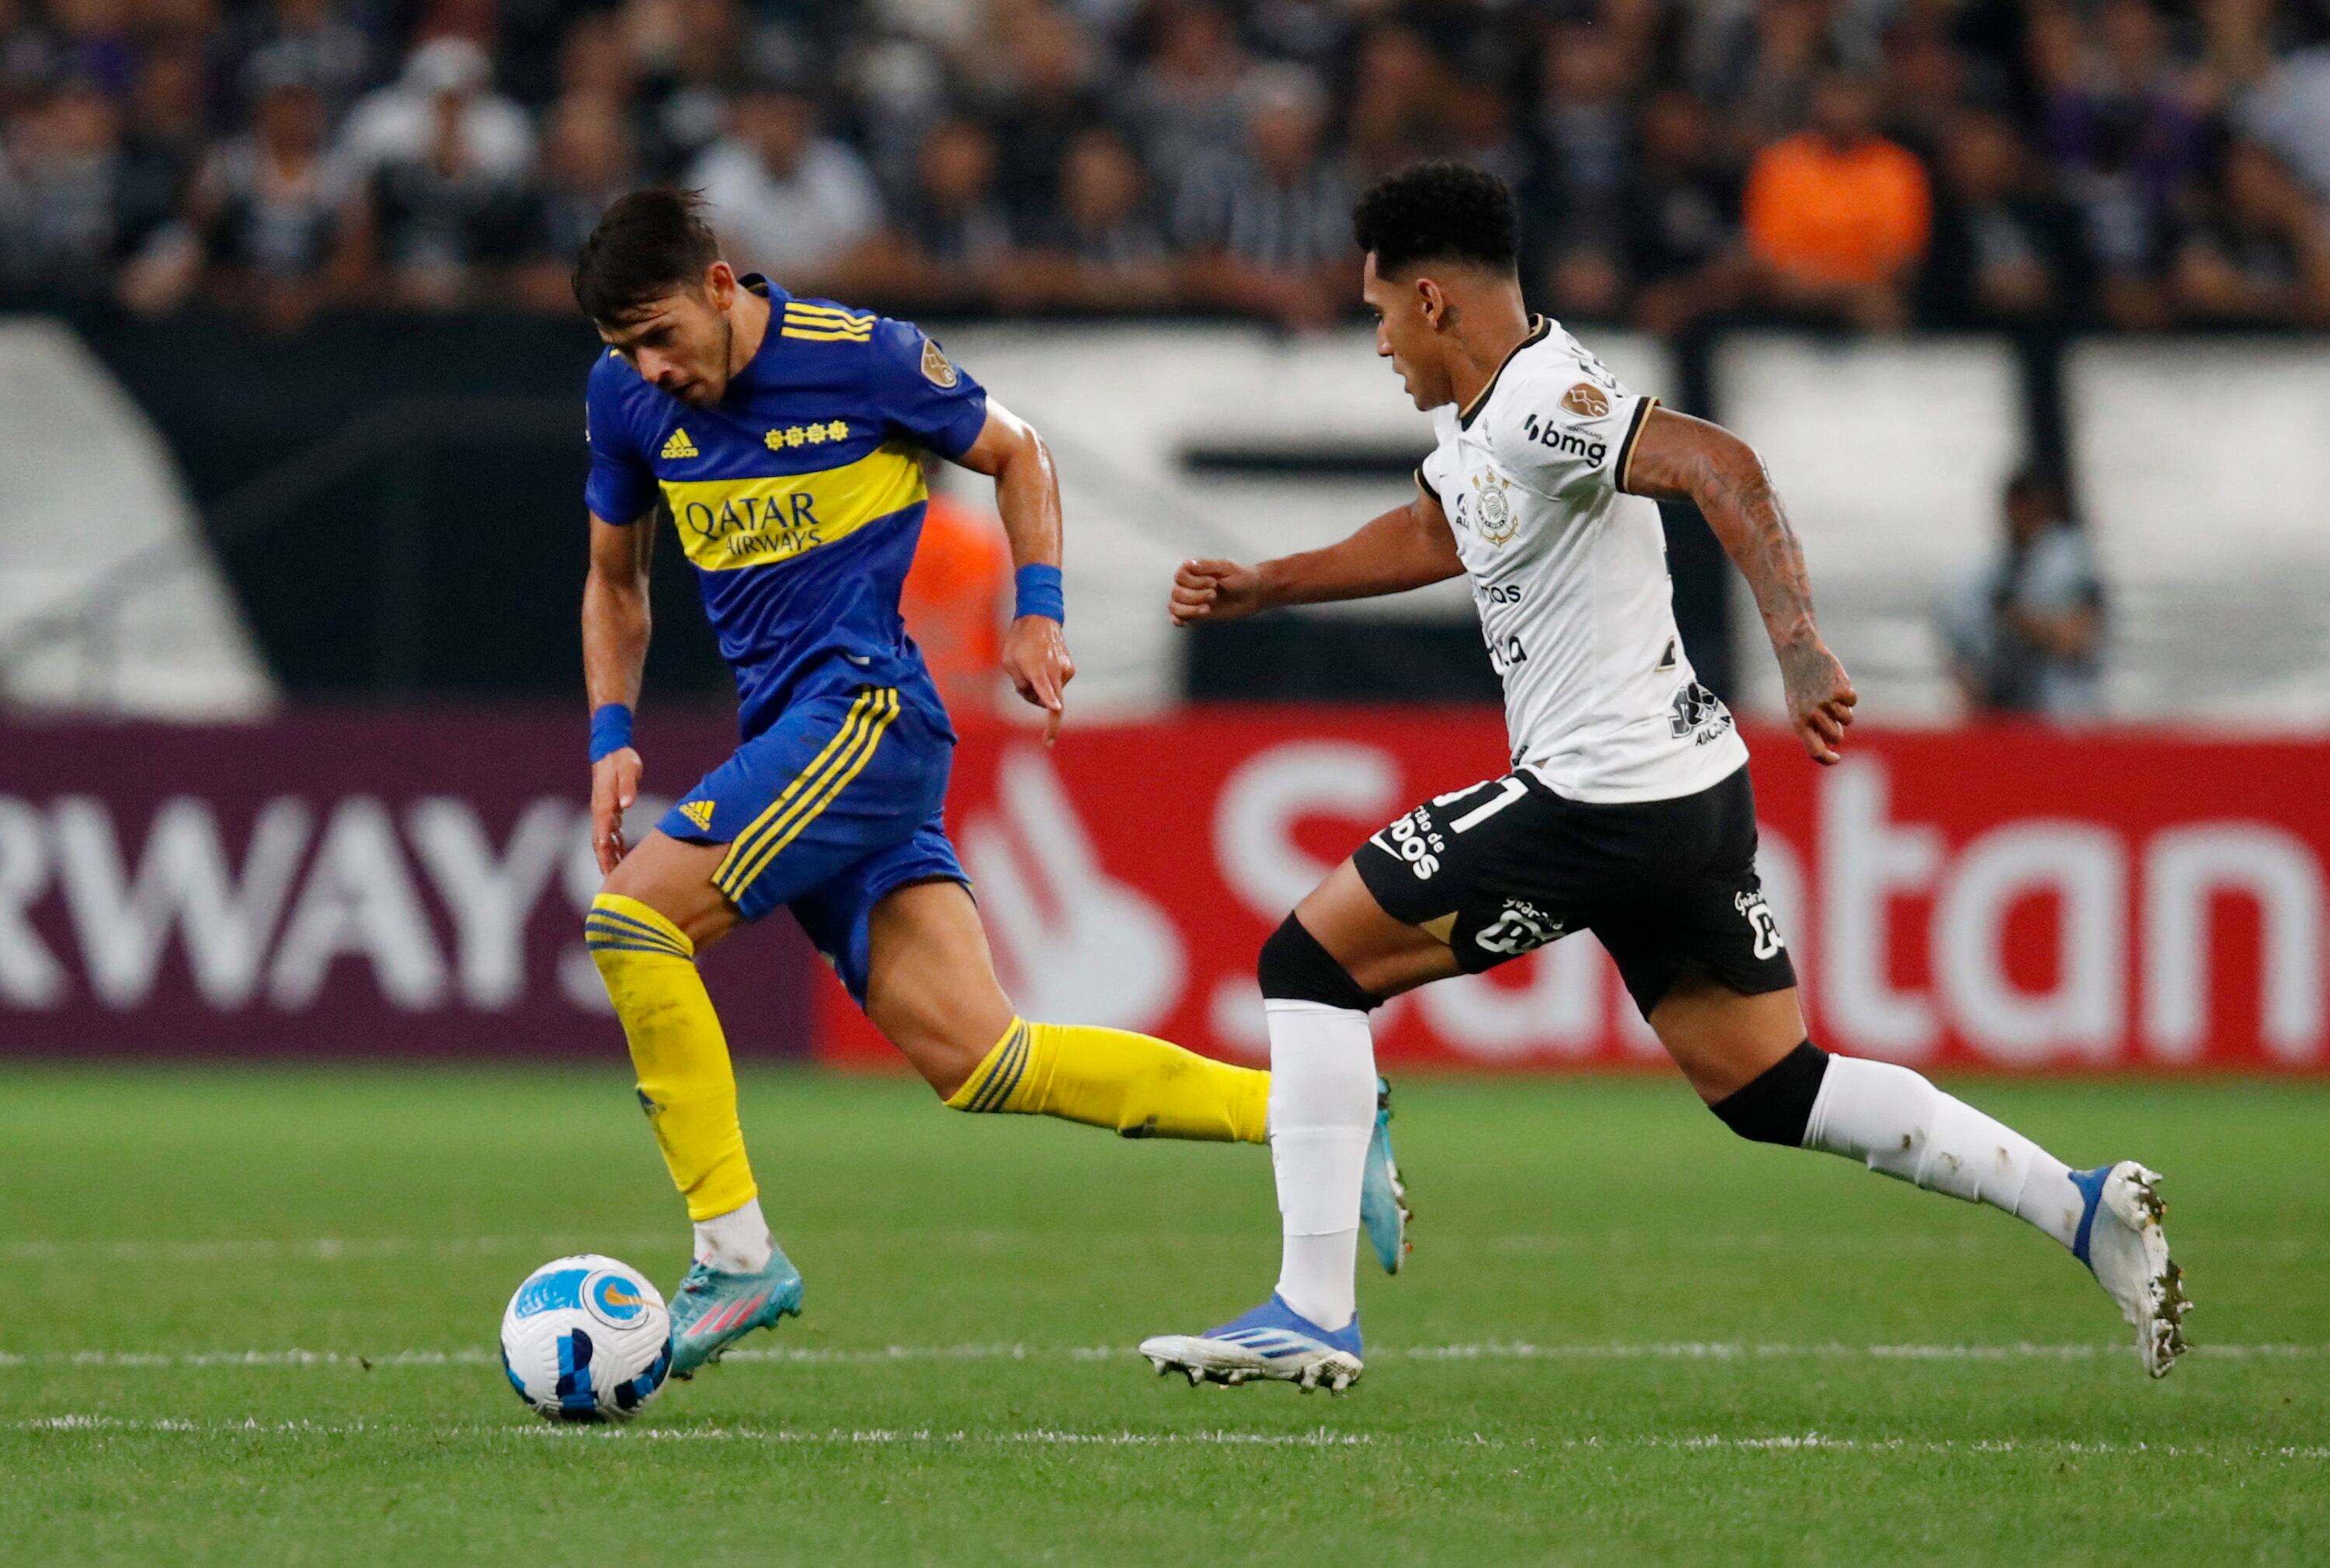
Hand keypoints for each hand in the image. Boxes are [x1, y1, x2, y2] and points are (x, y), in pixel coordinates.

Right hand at [591, 748, 641, 873]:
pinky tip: (623, 859)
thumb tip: (626, 804)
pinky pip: (611, 834)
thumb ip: (628, 786)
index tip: (608, 871)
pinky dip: (616, 848)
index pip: (602, 833)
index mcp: (604, 804)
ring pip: (604, 841)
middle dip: (604, 863)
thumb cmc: (621, 759)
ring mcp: (603, 812)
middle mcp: (600, 812)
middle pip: (600, 843)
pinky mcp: (609, 811)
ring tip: (616, 879)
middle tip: (610, 884)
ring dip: (609, 859)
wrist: (611, 749)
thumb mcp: (628, 769)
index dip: (605, 853)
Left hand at [1002, 615, 1074, 746]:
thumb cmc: (1020, 641)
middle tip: (1025, 688)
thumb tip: (1033, 697)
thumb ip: (1020, 685)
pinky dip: (1049, 682)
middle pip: (1054, 701)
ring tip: (1032, 669)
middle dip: (1039, 702)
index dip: (1051, 703)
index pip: (1046, 690)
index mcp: (1037, 669)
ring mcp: (1066, 670)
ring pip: (1055, 693)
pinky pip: (1058, 684)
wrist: (1040, 620)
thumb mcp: (1009, 663)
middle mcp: (1055, 671)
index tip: (1057, 709)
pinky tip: (1041, 666)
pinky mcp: (1070, 669)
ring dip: (1043, 689)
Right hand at [1169, 558, 1269, 626]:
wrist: (1252, 594)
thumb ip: (1207, 566)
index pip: (1180, 577)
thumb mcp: (1227, 568)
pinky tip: (1186, 623)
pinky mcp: (1194, 613)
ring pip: (1174, 606)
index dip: (1194, 582)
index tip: (1214, 583)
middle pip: (1177, 592)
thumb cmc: (1241, 577)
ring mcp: (1190, 600)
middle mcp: (1188, 584)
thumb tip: (1187, 563)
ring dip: (1189, 609)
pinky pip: (1176, 617)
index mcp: (1193, 570)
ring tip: (1207, 609)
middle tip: (1214, 594)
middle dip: (1195, 596)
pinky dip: (1177, 620)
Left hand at [1778, 639, 1856, 764]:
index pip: (1816, 751)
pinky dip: (1848, 695)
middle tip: (1830, 714)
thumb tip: (1829, 746)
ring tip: (1830, 695)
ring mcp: (1827, 703)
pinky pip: (1853, 702)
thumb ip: (1811, 729)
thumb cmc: (1799, 685)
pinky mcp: (1840, 690)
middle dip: (1838, 729)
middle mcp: (1812, 715)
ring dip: (1843, 711)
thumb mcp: (1798, 708)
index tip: (1836, 758)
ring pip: (1847, 720)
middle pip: (1837, 736)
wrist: (1800, 654)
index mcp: (1799, 722)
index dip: (1827, 759)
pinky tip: (1836, 684)